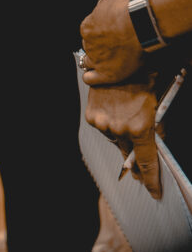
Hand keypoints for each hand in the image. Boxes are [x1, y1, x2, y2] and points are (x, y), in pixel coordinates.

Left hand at [80, 0, 144, 84]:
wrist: (142, 22)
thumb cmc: (130, 7)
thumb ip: (104, 6)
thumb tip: (105, 9)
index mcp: (87, 27)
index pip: (90, 31)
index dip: (101, 31)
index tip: (112, 30)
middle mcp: (89, 44)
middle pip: (90, 46)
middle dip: (100, 45)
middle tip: (116, 43)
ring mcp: (97, 59)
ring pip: (89, 61)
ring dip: (97, 60)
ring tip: (111, 58)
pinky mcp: (107, 73)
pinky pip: (91, 79)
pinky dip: (92, 77)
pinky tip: (97, 75)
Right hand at [86, 81, 160, 198]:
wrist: (119, 59)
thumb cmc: (145, 77)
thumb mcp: (158, 102)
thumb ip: (157, 126)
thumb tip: (155, 142)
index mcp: (141, 128)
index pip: (147, 162)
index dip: (151, 179)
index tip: (154, 192)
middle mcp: (120, 130)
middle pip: (129, 152)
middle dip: (134, 159)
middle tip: (137, 171)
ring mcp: (104, 124)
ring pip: (115, 138)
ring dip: (121, 134)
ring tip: (126, 115)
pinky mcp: (92, 117)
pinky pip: (103, 127)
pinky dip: (109, 123)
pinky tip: (114, 109)